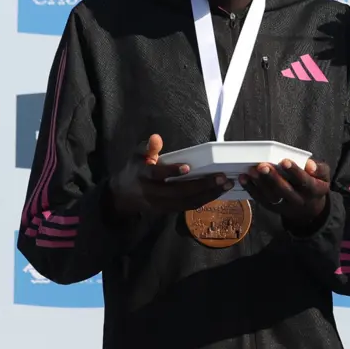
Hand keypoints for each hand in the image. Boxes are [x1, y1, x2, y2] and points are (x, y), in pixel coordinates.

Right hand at [109, 134, 231, 216]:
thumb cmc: (134, 171)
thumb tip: (156, 137)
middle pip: (178, 192)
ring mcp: (161, 204)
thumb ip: (148, 147)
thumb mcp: (137, 156)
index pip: (157, 174)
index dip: (171, 171)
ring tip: (226, 185)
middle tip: (222, 177)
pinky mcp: (169, 211)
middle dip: (202, 185)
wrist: (122, 197)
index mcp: (143, 176)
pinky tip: (218, 192)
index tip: (187, 167)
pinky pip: (188, 207)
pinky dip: (204, 200)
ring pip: (187, 202)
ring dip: (208, 195)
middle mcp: (153, 193)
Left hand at [239, 158, 331, 229]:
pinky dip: (251, 189)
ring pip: (271, 197)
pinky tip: (244, 178)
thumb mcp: (324, 176)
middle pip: (285, 191)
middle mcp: (299, 201)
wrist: (310, 210)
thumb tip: (309, 164)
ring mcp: (285, 206)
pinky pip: (261, 200)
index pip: (304, 182)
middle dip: (273, 178)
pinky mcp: (273, 208)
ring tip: (252, 171)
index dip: (295, 172)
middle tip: (262, 166)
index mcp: (314, 191)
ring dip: (260, 184)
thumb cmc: (315, 185)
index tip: (284, 161)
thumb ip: (319, 168)